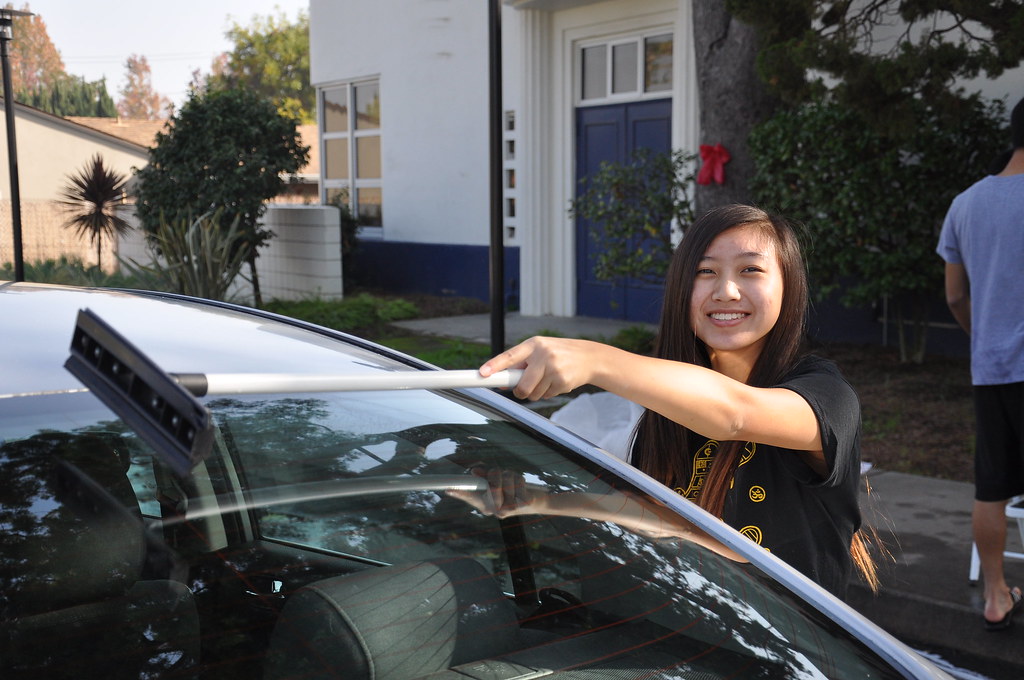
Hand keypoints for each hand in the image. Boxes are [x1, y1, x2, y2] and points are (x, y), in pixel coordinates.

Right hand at [448, 467, 543, 517]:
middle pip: (491, 485)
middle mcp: (495, 510)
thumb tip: (474, 471)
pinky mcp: (523, 504)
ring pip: (506, 479)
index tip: (449, 489)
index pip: (471, 498)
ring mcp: (510, 509)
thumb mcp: (497, 484)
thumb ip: (485, 478)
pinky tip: (522, 488)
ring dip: (510, 476)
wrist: (534, 503)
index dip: (460, 493)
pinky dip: (520, 479)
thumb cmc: (512, 492)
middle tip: (498, 474)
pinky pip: (518, 481)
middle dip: (496, 475)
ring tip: (512, 482)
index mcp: (486, 505)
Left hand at [479, 336, 597, 400]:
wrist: (588, 357)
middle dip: (521, 391)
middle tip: (524, 388)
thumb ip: (519, 365)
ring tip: (547, 379)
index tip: (483, 373)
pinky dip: (549, 392)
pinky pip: (547, 396)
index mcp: (533, 344)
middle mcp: (544, 354)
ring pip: (534, 393)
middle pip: (522, 385)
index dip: (495, 365)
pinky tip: (557, 381)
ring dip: (537, 392)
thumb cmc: (558, 354)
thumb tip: (500, 382)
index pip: (510, 356)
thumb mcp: (539, 352)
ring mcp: (554, 368)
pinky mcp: (563, 381)